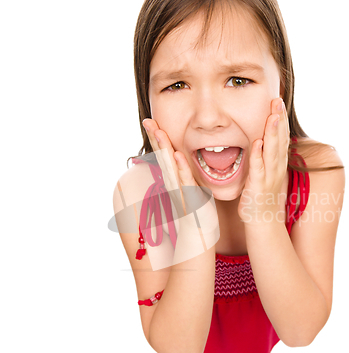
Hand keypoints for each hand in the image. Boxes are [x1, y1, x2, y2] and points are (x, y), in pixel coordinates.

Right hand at [142, 119, 218, 237]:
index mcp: (173, 178)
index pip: (162, 154)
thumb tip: (180, 160)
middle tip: (147, 120)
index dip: (155, 138)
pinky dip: (180, 167)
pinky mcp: (190, 197)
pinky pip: (184, 180)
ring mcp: (180, 189)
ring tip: (159, 132)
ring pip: (170, 166)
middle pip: (162, 157)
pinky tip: (177, 155)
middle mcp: (173, 182)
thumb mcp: (189, 187)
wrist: (198, 232)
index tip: (149, 121)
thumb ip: (183, 173)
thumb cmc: (195, 209)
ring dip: (164, 148)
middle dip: (155, 138)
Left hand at [237, 98, 289, 224]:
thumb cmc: (263, 195)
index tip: (278, 101)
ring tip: (272, 116)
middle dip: (279, 119)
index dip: (281, 118)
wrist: (263, 220)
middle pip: (279, 139)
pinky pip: (258, 169)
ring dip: (272, 133)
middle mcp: (276, 167)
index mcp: (278, 162)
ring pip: (272, 151)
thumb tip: (265, 139)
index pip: (281, 136)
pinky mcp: (258, 186)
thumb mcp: (268, 171)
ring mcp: (268, 176)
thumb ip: (268, 155)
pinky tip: (257, 143)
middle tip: (277, 100)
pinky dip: (258, 155)